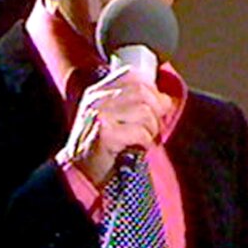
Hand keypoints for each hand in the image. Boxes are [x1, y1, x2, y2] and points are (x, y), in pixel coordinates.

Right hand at [55, 66, 172, 186]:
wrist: (80, 173)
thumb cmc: (102, 147)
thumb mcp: (112, 117)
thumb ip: (134, 103)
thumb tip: (167, 100)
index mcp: (98, 92)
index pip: (131, 74)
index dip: (151, 88)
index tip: (157, 105)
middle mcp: (96, 99)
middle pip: (142, 91)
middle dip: (157, 109)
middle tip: (154, 126)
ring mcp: (99, 115)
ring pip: (144, 111)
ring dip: (151, 128)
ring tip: (144, 138)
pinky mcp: (104, 134)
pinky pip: (139, 131)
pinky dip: (145, 141)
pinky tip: (138, 147)